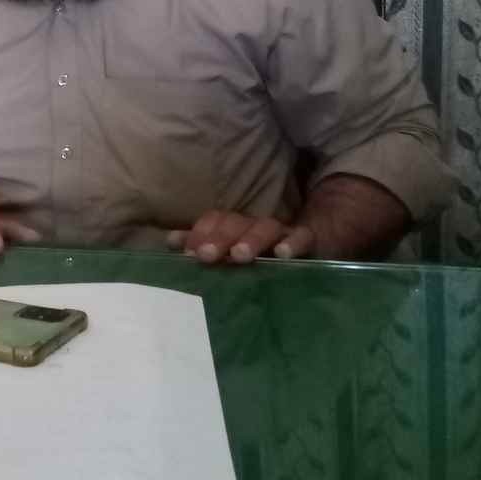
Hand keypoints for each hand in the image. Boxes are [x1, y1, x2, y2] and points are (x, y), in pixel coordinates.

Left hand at [166, 209, 315, 264]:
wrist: (309, 253)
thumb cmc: (261, 259)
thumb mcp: (230, 255)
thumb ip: (203, 247)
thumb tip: (171, 242)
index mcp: (236, 227)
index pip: (214, 220)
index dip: (200, 233)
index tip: (188, 255)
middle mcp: (256, 226)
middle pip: (236, 222)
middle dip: (219, 238)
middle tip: (206, 257)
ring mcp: (282, 233)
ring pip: (266, 226)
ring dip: (251, 239)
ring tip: (240, 256)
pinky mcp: (309, 242)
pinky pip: (303, 237)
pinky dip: (293, 243)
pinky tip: (282, 255)